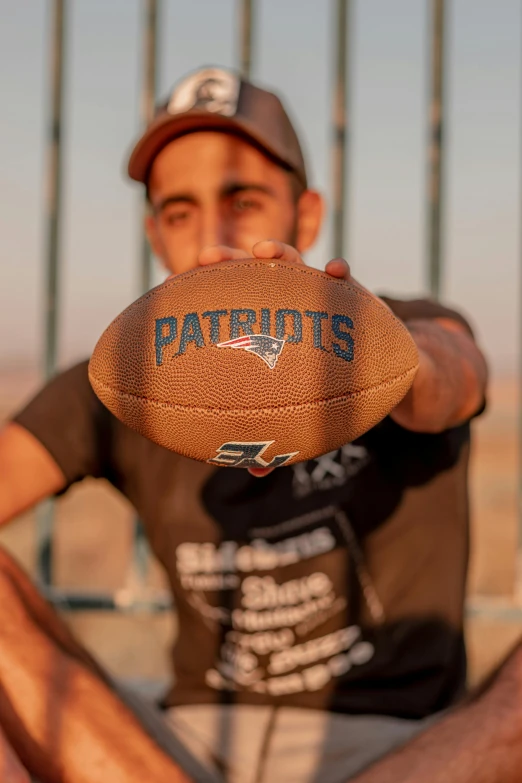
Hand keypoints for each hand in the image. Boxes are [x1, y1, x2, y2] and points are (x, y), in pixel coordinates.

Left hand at [198, 241, 350, 476]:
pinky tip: (338, 271)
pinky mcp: (353, 293)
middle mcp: (289, 305)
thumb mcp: (306, 410)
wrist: (385, 372)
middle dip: (229, 260)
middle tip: (205, 257)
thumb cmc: (334, 388)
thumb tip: (254, 473)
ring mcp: (319, 295)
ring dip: (280, 252)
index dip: (204, 295)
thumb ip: (281, 431)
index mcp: (270, 327)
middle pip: (252, 275)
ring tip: (263, 250)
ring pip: (295, 264)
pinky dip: (341, 272)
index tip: (175, 289)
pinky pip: (347, 278)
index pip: (231, 306)